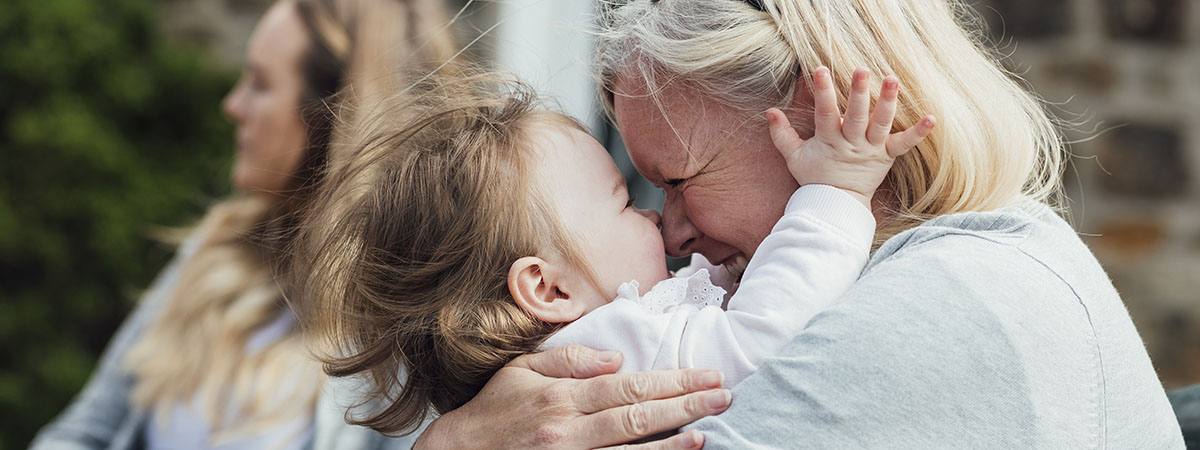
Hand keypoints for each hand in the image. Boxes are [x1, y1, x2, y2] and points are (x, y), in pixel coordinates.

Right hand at [415, 345, 729, 449]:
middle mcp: (568, 430)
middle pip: (637, 416)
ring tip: (707, 431)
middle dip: (685, 405)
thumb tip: (615, 357)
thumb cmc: (492, 412)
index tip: (707, 376)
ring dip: (673, 442)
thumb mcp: (521, 371)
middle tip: (723, 396)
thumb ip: (569, 361)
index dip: (672, 381)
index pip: (628, 386)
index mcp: (561, 397)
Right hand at [765, 66, 934, 206]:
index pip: (825, 113)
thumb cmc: (814, 177)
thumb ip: (781, 134)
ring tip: (892, 80)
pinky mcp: (887, 156)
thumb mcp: (793, 157)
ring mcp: (872, 150)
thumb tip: (769, 111)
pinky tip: (932, 118)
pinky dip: (919, 133)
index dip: (823, 92)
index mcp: (829, 141)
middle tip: (861, 70)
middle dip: (858, 93)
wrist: (836, 205)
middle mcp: (852, 144)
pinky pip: (904, 144)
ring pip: (881, 124)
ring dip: (887, 102)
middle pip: (856, 116)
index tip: (821, 70)